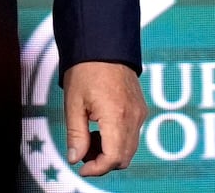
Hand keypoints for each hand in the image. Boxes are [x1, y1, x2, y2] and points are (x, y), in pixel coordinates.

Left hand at [61, 61, 146, 176]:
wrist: (104, 45)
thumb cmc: (85, 70)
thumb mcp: (73, 103)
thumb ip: (76, 134)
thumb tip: (75, 158)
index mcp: (116, 117)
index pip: (113, 158)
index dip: (97, 169)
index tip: (82, 168)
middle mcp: (133, 118)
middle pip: (124, 158)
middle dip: (103, 162)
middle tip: (82, 152)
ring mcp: (140, 113)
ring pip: (130, 148)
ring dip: (111, 152)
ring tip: (89, 137)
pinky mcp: (141, 109)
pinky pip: (133, 135)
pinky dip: (118, 140)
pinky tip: (100, 128)